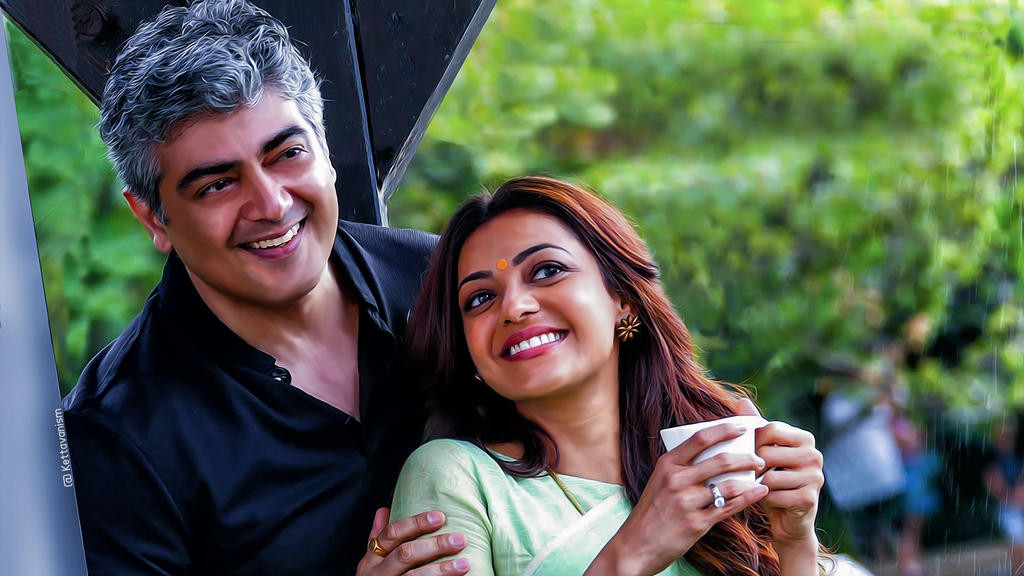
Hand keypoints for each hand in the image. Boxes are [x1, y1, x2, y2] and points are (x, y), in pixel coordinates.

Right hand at [355, 508, 469, 575]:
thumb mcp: (372, 563)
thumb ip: (380, 539)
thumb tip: (383, 510)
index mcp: (371, 561)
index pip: (393, 534)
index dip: (416, 523)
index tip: (440, 516)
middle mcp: (378, 574)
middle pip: (406, 554)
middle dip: (435, 546)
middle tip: (460, 539)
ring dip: (442, 570)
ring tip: (464, 564)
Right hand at [590, 422, 767, 574]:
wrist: (636, 545)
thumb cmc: (652, 511)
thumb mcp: (660, 481)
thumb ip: (683, 467)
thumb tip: (715, 453)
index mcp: (667, 464)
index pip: (700, 438)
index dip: (724, 429)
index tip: (742, 426)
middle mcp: (676, 480)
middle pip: (720, 460)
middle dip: (746, 457)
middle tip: (759, 458)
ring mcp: (686, 502)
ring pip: (728, 485)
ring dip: (749, 479)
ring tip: (760, 477)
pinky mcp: (696, 523)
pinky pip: (729, 507)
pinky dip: (748, 498)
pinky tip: (759, 492)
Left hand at [737, 399, 823, 548]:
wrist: (788, 519)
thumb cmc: (773, 480)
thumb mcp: (765, 452)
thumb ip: (756, 427)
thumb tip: (742, 400)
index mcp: (805, 438)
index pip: (769, 429)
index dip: (753, 442)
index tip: (753, 453)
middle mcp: (814, 455)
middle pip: (766, 453)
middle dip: (755, 467)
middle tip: (758, 476)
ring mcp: (815, 477)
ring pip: (769, 476)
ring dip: (759, 485)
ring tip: (765, 488)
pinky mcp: (809, 498)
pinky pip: (773, 495)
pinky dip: (766, 500)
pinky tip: (772, 501)